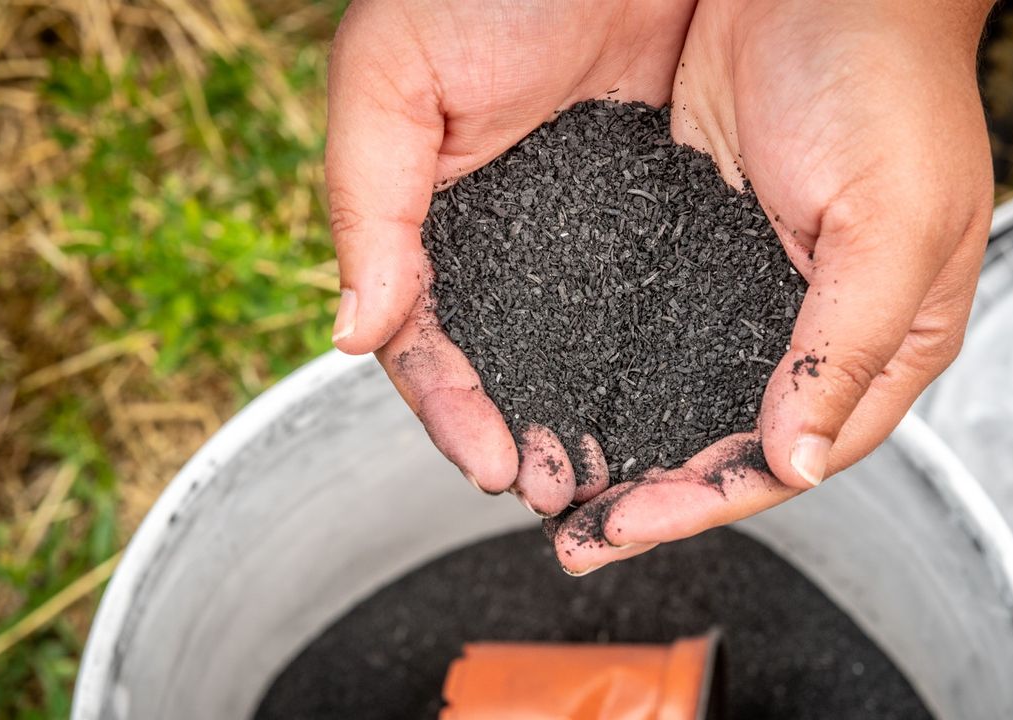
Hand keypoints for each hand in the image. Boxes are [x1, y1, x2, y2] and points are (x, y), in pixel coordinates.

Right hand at [326, 0, 695, 512]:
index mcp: (423, 218)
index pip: (422, 340)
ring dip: (582, 416)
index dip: (449, 408)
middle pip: (499, 361)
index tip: (488, 462)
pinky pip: (640, 304)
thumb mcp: (391, 81)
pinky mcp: (642, 212)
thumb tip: (351, 334)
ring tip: (606, 473)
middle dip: (519, 432)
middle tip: (553, 488)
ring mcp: (571, 231)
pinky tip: (660, 402)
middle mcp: (497, 236)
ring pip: (569, 348)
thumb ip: (366, 208)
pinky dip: (643, 361)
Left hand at [554, 0, 995, 573]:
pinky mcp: (700, 242)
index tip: (626, 527)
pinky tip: (564, 398)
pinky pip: (655, 330)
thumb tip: (797, 463)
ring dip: (629, 444)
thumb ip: (842, 349)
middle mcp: (819, 326)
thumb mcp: (889, 224)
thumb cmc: (884, 82)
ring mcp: (755, 287)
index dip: (712, 498)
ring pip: (687, 394)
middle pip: (735, 440)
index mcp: (889, 339)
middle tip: (575, 533)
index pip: (799, 452)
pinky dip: (613, 372)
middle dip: (658, 493)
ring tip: (558, 486)